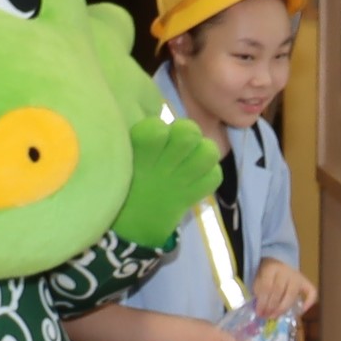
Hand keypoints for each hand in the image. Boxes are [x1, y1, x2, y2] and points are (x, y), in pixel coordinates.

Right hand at [111, 116, 222, 251]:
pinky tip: (195, 175)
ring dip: (202, 150)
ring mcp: (181, 181)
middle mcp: (163, 166)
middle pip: (189, 132)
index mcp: (139, 153)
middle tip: (177, 143)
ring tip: (191, 157)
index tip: (153, 136)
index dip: (158, 127)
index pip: (156, 129)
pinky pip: (215, 175)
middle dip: (186, 132)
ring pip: (209, 151)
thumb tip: (154, 118)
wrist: (132, 222)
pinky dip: (209, 173)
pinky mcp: (195, 195)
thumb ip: (139, 136)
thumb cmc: (128, 177)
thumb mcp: (125, 153)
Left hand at [253, 258, 316, 317]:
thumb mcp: (258, 279)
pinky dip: (309, 302)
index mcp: (271, 268)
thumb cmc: (267, 274)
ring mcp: (297, 277)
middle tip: (267, 316)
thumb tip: (262, 309)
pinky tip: (301, 311)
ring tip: (275, 316)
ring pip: (292, 295)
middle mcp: (286, 271)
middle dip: (272, 306)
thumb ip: (259, 292)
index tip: (259, 313)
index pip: (267, 286)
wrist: (279, 262)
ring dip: (283, 308)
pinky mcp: (306, 282)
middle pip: (279, 291)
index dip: (262, 301)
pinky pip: (312, 292)